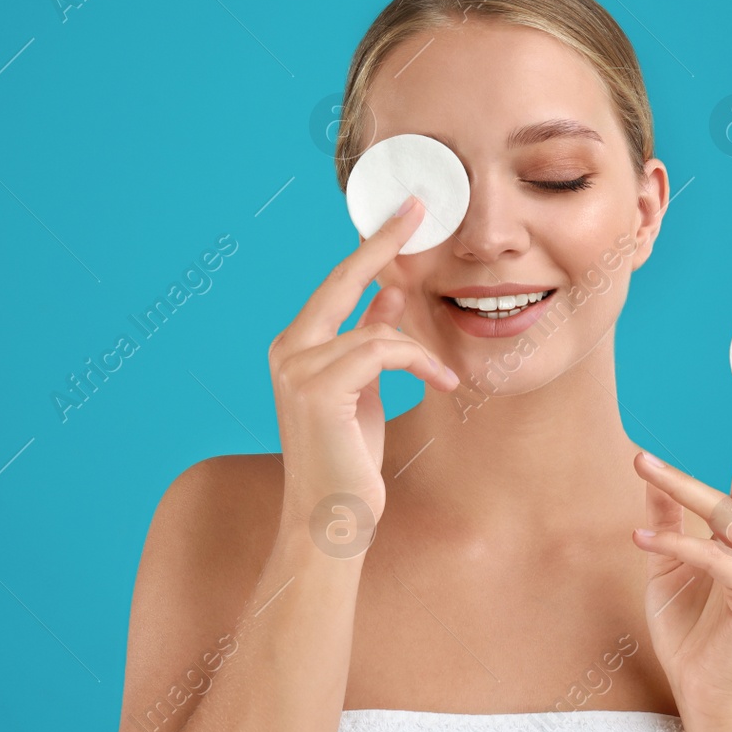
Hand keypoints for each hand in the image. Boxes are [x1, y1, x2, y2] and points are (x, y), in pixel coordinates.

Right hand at [267, 195, 459, 552]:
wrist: (331, 520)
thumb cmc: (349, 461)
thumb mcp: (366, 390)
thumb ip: (370, 339)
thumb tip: (390, 294)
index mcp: (294, 347)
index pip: (336, 283)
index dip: (370, 247)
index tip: (402, 215)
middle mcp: (286, 350)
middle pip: (342, 280)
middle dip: (383, 244)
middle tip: (418, 211)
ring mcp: (297, 368)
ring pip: (377, 330)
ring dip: (420, 351)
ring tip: (445, 377)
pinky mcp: (318, 389)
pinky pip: (383, 351)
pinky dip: (419, 363)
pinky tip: (443, 384)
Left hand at [630, 357, 731, 719]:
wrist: (708, 695)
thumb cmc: (691, 631)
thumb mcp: (667, 566)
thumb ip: (665, 520)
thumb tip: (646, 474)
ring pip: (729, 513)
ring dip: (681, 485)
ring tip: (641, 462)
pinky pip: (713, 562)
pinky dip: (678, 547)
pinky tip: (640, 542)